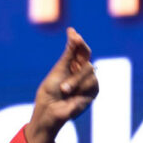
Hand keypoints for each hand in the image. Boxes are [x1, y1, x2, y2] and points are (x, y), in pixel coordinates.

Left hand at [25, 27, 98, 142]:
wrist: (49, 111)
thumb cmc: (49, 92)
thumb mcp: (58, 69)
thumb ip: (69, 53)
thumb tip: (73, 31)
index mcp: (72, 65)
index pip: (80, 49)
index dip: (77, 40)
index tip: (71, 31)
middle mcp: (81, 72)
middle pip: (86, 57)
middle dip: (74, 67)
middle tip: (62, 81)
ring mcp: (88, 82)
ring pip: (90, 70)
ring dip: (75, 81)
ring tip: (64, 90)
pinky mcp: (92, 92)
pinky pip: (92, 83)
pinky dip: (80, 89)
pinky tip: (72, 96)